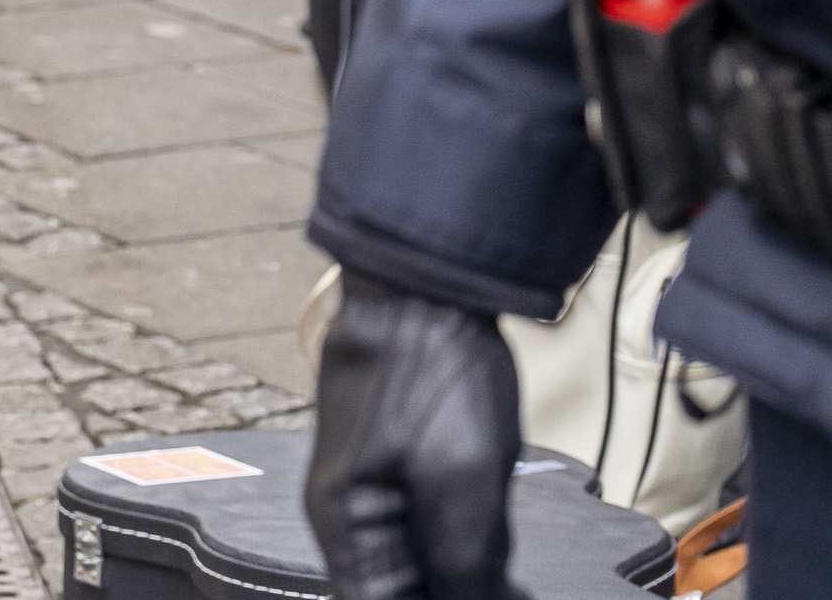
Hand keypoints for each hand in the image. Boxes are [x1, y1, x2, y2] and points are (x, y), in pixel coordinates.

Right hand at [305, 270, 521, 598]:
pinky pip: (423, 532)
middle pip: (394, 587)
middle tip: (507, 592)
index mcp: (345, 523)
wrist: (423, 288)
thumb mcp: (461, 484)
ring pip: (414, 564)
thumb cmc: (427, 367)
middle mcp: (347, 510)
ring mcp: (370, 484)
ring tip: (510, 586)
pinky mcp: (396, 462)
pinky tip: (499, 565)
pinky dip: (461, 556)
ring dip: (461, 581)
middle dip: (452, 594)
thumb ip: (465, 564)